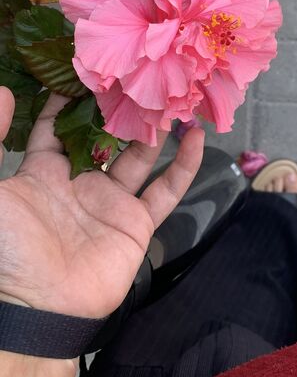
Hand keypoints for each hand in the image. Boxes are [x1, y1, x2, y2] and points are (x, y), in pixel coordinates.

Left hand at [0, 87, 203, 317]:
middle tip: (139, 74)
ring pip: (140, 155)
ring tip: (172, 94)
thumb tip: (6, 91)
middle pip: (107, 136)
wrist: (37, 309)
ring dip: (156, 128)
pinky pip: (167, 190)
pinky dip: (185, 165)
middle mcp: (81, 183)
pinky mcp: (137, 223)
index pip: (58, 127)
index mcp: (44, 173)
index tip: (88, 68)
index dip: (71, 100)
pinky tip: (197, 137)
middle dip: (121, 108)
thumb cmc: (8, 250)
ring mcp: (112, 202)